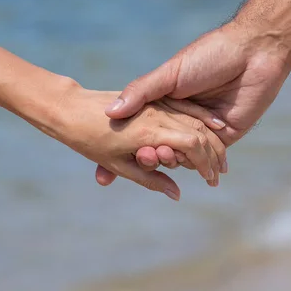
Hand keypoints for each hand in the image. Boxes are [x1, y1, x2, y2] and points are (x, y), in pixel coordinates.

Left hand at [30, 82, 225, 199]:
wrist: (70, 108)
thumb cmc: (89, 141)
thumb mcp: (120, 166)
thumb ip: (151, 179)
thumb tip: (177, 194)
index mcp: (151, 133)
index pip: (192, 146)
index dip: (205, 163)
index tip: (211, 178)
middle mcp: (158, 114)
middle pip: (198, 132)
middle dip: (214, 153)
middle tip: (220, 172)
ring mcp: (157, 103)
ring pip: (194, 119)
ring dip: (211, 137)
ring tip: (220, 154)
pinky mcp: (153, 96)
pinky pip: (184, 106)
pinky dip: (202, 117)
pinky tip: (214, 125)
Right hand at [96, 20, 290, 184]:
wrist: (254, 53)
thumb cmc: (209, 55)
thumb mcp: (170, 73)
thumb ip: (141, 92)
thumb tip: (109, 112)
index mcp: (166, 102)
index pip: (141, 127)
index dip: (127, 139)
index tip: (114, 146)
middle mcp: (182, 118)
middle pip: (160, 146)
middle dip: (149, 154)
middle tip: (143, 156)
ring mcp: (203, 130)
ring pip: (181, 156)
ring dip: (169, 160)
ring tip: (161, 156)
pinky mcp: (225, 139)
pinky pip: (206, 158)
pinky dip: (194, 163)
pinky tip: (184, 161)